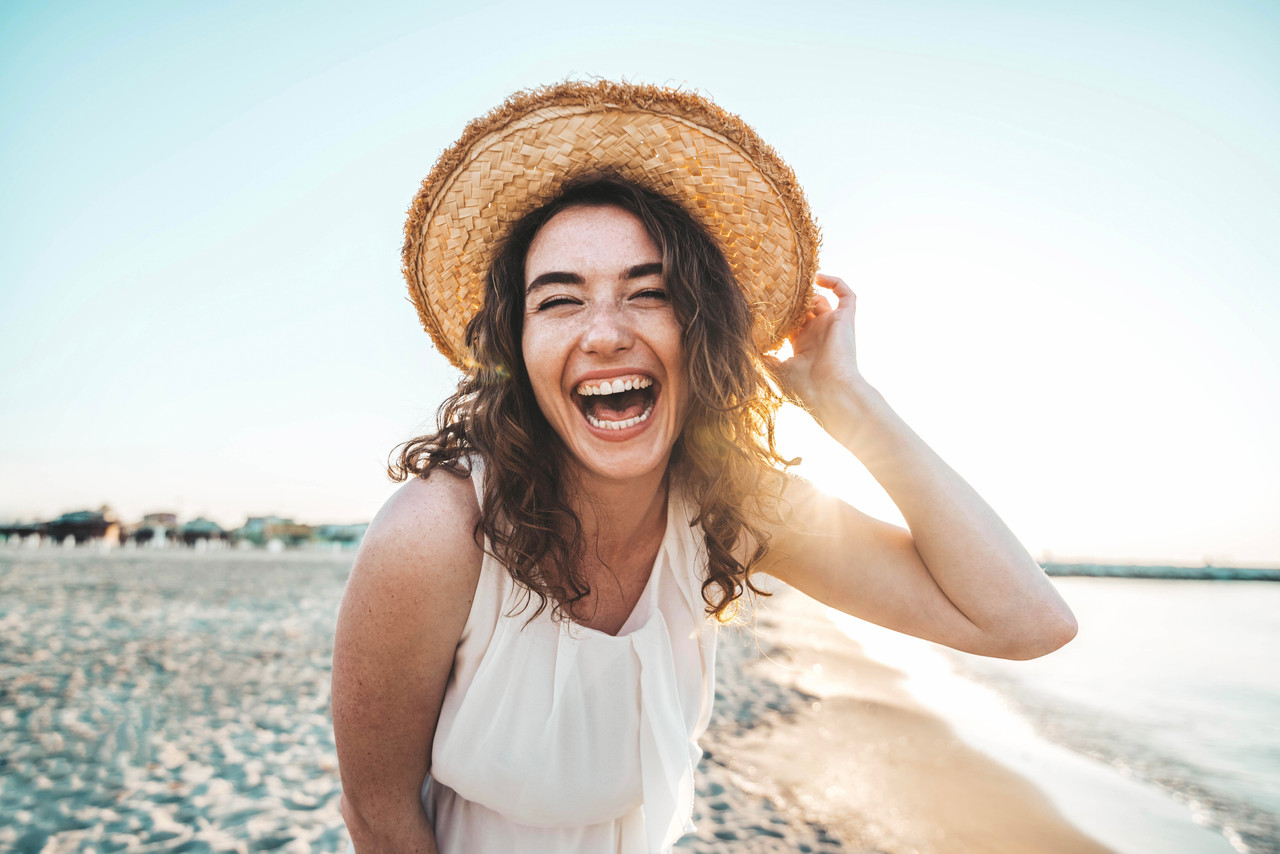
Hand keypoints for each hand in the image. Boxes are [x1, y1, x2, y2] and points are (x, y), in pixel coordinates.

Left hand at [771, 274, 863, 422]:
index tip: (764, 302)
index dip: (780, 312)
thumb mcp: (776, 372)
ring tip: (792, 282)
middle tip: (775, 287)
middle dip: (792, 299)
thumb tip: (750, 349)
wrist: (830, 392)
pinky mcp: (845, 320)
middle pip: (805, 309)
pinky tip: (817, 276)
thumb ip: (764, 358)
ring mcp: (832, 326)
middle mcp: (818, 334)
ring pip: (822, 299)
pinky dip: (835, 282)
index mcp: (803, 346)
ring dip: (808, 290)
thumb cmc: (804, 388)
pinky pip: (847, 295)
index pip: (791, 322)